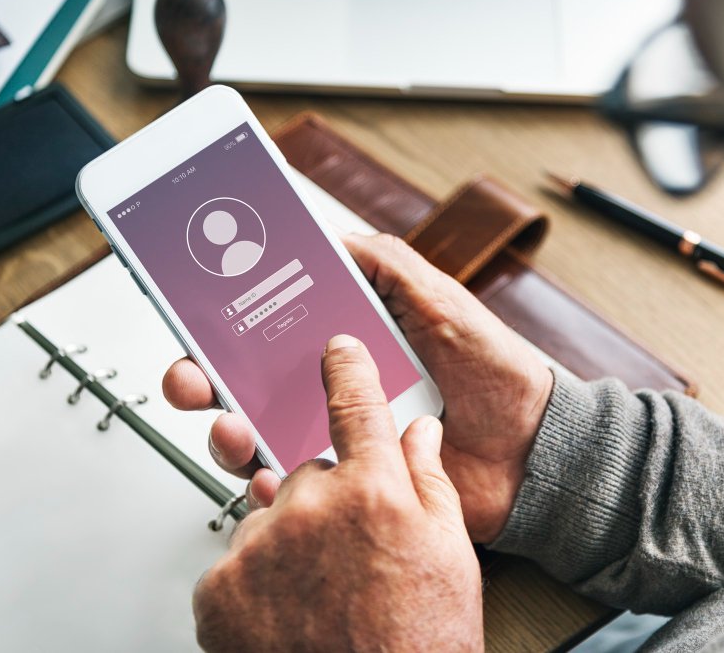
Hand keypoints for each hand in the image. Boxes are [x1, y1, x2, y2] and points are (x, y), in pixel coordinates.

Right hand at [164, 233, 553, 541]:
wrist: (531, 450)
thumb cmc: (494, 372)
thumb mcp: (442, 302)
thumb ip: (387, 267)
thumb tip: (328, 236)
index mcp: (345, 340)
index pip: (267, 325)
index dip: (224, 319)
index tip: (195, 310)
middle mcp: (330, 388)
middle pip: (244, 382)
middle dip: (203, 377)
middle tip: (193, 375)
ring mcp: (335, 437)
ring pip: (255, 435)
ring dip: (228, 431)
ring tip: (234, 427)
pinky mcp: (349, 483)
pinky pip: (294, 487)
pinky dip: (269, 485)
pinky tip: (268, 476)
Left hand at [192, 335, 482, 650]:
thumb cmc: (420, 641)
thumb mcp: (450, 553)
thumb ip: (429, 479)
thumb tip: (420, 432)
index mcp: (374, 490)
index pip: (356, 405)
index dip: (347, 371)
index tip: (336, 352)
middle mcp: (311, 508)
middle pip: (308, 473)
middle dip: (326, 500)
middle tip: (351, 551)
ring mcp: (260, 547)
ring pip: (270, 518)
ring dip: (290, 541)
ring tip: (323, 591)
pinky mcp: (220, 588)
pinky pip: (236, 560)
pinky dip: (256, 580)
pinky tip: (291, 609)